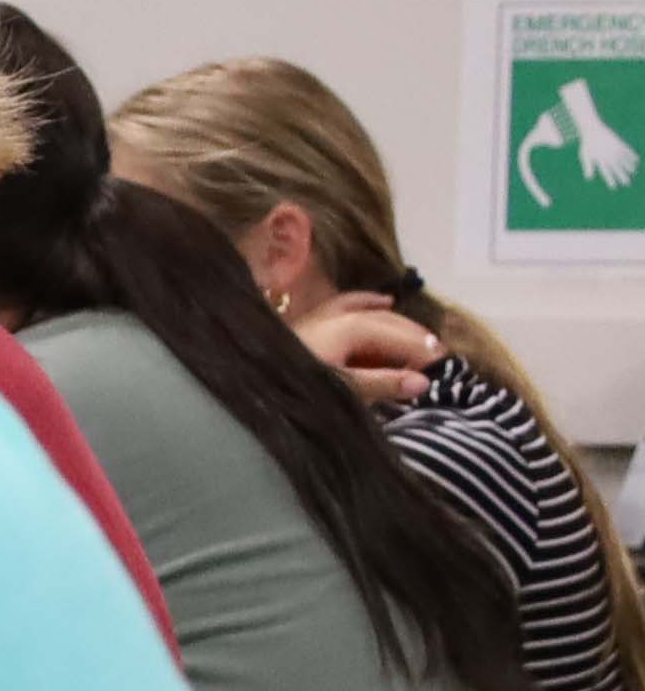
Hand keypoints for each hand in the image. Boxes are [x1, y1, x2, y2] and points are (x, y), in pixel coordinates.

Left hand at [295, 292, 441, 408]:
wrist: (245, 379)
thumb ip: (381, 383)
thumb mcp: (342, 390)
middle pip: (385, 321)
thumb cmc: (295, 385)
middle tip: (440, 355)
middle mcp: (337, 315)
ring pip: (369, 311)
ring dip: (396, 322)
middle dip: (413, 337)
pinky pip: (347, 304)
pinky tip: (383, 300)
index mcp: (348, 327)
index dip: (421, 348)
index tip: (445, 362)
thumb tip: (424, 382)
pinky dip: (368, 303)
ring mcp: (321, 316)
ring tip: (422, 337)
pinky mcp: (308, 322)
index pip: (396, 334)